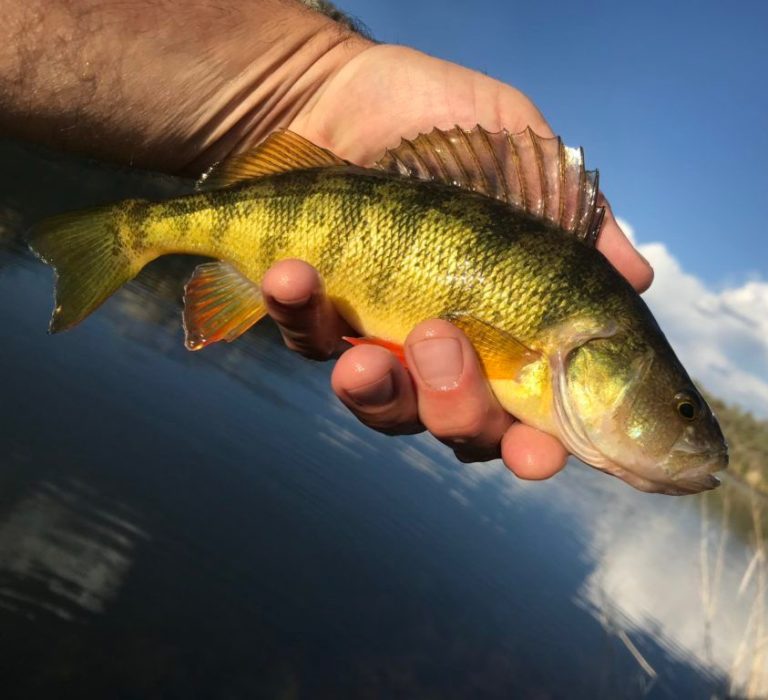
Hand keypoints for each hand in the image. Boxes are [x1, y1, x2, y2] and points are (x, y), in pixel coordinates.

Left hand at [262, 45, 652, 479]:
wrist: (343, 93)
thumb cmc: (443, 122)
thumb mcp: (521, 153)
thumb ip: (573, 216)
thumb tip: (638, 277)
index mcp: (506, 324)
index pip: (527, 410)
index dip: (532, 446)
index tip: (536, 456)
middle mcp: (445, 349)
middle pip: (456, 425)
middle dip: (453, 406)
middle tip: (440, 341)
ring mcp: (377, 339)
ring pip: (381, 405)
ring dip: (373, 389)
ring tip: (361, 355)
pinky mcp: (316, 318)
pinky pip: (306, 340)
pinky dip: (298, 314)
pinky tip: (291, 273)